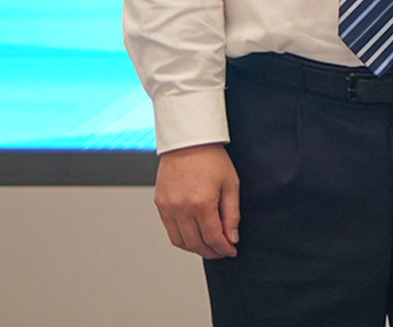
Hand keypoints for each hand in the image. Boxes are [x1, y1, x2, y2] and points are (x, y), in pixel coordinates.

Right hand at [154, 143, 240, 257]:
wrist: (188, 141)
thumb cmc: (212, 158)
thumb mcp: (231, 184)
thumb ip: (232, 213)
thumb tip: (232, 237)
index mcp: (201, 204)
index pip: (213, 237)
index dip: (224, 248)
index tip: (231, 251)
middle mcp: (181, 209)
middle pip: (196, 243)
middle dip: (211, 252)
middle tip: (221, 252)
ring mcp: (168, 207)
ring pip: (180, 241)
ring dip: (195, 249)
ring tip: (208, 247)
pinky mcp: (160, 204)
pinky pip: (169, 230)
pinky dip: (182, 238)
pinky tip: (193, 236)